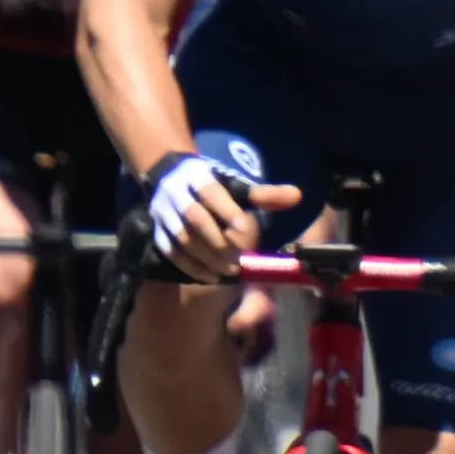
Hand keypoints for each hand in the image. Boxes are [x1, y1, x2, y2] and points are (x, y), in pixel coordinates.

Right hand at [146, 148, 296, 283]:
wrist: (169, 177)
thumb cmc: (213, 185)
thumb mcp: (236, 184)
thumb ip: (265, 194)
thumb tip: (297, 197)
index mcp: (198, 177)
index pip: (212, 193)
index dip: (229, 212)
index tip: (246, 232)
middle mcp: (176, 193)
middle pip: (195, 218)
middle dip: (218, 241)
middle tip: (239, 261)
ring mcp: (163, 213)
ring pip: (181, 237)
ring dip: (205, 257)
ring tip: (228, 272)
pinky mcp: (157, 230)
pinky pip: (169, 250)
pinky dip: (189, 265)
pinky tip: (210, 276)